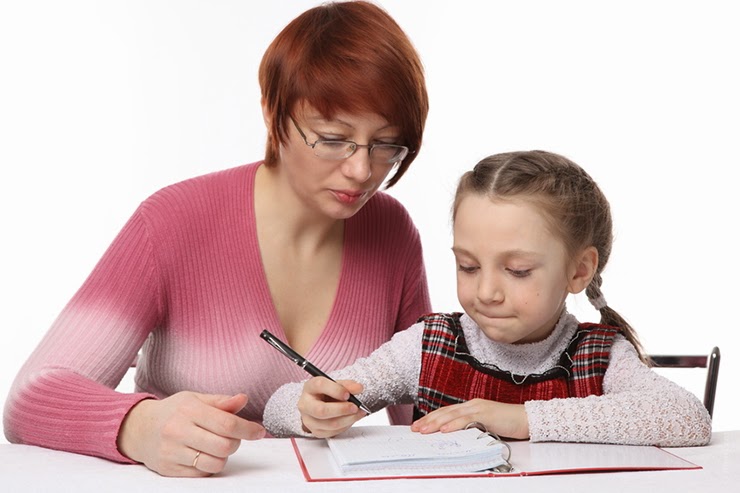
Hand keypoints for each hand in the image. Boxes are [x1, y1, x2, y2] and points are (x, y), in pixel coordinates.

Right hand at [117, 391, 265, 476]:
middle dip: (235, 443)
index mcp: (189, 410)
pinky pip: (202, 474)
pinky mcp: (169, 469)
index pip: (227, 424)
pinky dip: (209, 466)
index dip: (248, 429)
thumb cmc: (173, 412)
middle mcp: (178, 431)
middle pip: (224, 446)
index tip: (259, 432)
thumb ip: (221, 401)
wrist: (138, 429)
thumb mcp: (195, 399)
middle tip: (232, 437)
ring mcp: (172, 452)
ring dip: (223, 456)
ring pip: (215, 463)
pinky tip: (203, 455)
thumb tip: (243, 398)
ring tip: (217, 446)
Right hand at [297, 377, 365, 437]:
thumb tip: (358, 388)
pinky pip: (332, 432)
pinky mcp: (316, 431)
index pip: (320, 385)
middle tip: (355, 407)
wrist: (320, 403)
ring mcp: (308, 420)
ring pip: (329, 424)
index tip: (348, 394)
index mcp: (310, 387)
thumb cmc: (327, 393)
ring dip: (347, 419)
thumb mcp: (337, 385)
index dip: (335, 390)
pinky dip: (345, 426)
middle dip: (341, 410)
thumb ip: (347, 385)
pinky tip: (350, 419)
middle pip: (321, 410)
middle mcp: (305, 404)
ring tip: (358, 413)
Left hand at [410, 399, 528, 439]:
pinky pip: (466, 419)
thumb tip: (456, 437)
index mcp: (471, 407)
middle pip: (445, 412)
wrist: (527, 419)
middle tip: (415, 429)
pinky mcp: (486, 414)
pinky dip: (453, 425)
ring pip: (452, 415)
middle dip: (429, 421)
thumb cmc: (508, 424)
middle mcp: (472, 405)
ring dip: (436, 423)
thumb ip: (471, 428)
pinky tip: (444, 430)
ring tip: (423, 430)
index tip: (420, 425)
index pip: (447, 412)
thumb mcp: (485, 426)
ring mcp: (478, 408)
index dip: (432, 418)